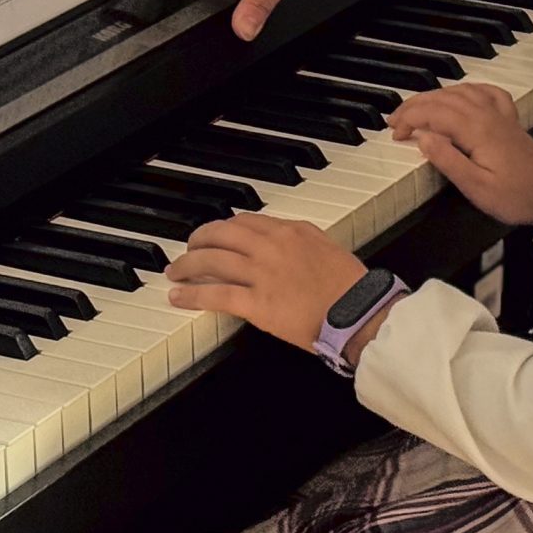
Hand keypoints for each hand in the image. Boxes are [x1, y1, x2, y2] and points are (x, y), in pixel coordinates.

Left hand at [163, 212, 367, 352]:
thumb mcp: (328, 248)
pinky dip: (192, 295)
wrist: (356, 311)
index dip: (225, 228)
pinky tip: (179, 296)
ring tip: (176, 271)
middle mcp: (272, 247)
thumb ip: (304, 240)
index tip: (218, 235)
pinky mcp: (257, 304)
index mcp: (290, 231)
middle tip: (189, 249)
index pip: (246, 221)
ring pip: (213, 260)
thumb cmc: (350, 286)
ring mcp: (262, 274)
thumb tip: (288, 239)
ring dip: (188, 264)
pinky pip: (216, 295)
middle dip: (199, 240)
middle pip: (222, 234)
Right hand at [389, 83, 532, 225]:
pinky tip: (458, 94)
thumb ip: (447, 160)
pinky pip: (484, 91)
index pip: (435, 112)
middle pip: (444, 97)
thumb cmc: (516, 196)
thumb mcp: (475, 187)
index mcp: (478, 129)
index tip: (396, 133)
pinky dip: (464, 89)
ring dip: (434, 95)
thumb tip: (423, 138)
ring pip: (460, 91)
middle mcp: (488, 115)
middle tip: (395, 120)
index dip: (411, 119)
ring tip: (415, 108)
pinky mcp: (508, 119)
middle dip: (414, 104)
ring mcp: (500, 114)